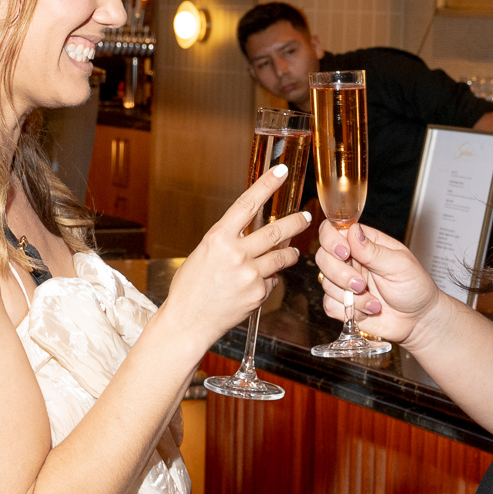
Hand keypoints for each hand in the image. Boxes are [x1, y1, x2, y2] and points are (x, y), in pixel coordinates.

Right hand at [157, 168, 309, 349]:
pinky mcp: (258, 293)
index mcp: (218, 238)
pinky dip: (269, 280)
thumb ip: (227, 241)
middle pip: (275, 230)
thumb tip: (250, 233)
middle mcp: (236, 253)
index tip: (281, 172)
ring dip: (290, 252)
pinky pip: (272, 281)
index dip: (266, 185)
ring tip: (293, 251)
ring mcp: (249, 274)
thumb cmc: (190, 288)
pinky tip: (257, 284)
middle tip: (305, 216)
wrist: (188, 321)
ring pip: (281, 256)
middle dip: (295, 221)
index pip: (248, 203)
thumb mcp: (203, 254)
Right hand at [313, 223, 442, 346]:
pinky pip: (329, 304)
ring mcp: (344, 282)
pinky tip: (368, 310)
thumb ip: (374, 250)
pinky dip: (348, 310)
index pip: (333, 230)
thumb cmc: (414, 287)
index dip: (331, 239)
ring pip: (325, 282)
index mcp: (364, 243)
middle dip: (339, 273)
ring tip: (374, 302)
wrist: (418, 320)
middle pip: (323, 256)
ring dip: (350, 296)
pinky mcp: (342, 304)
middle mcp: (351, 260)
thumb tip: (353, 231)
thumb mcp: (400, 265)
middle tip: (362, 284)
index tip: (344, 253)